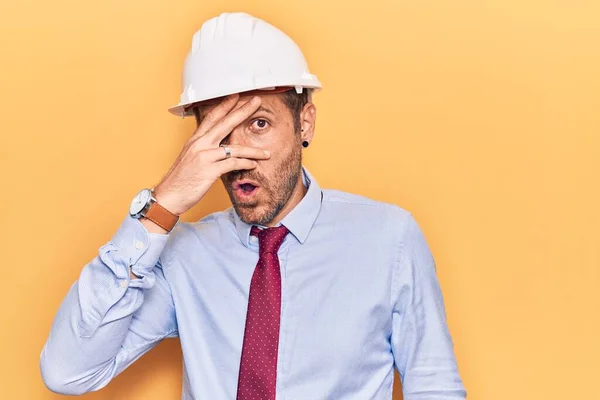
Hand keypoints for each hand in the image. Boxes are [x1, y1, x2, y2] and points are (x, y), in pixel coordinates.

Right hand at [152, 94, 269, 214]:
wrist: (168, 196)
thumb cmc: (180, 180)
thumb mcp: (190, 158)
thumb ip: (203, 150)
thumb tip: (218, 148)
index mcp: (195, 140)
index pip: (212, 117)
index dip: (225, 105)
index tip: (236, 96)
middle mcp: (199, 144)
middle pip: (225, 123)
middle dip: (243, 111)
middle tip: (256, 102)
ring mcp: (204, 156)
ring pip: (234, 148)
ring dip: (253, 151)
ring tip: (267, 153)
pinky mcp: (209, 171)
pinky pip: (232, 164)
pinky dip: (245, 164)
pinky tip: (253, 165)